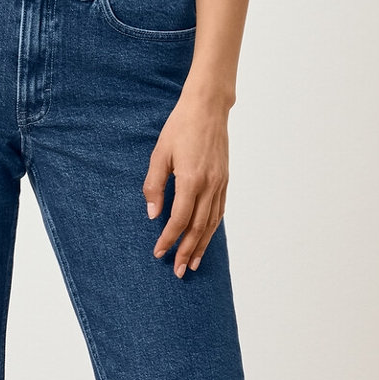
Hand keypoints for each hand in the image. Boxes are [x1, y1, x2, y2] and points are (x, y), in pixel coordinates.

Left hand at [145, 86, 229, 276]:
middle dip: (186, 252)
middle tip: (178, 271)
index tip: (159, 253)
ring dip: (202, 246)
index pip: (179, 220)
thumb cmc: (180, 127)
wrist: (208, 108)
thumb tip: (153, 214)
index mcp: (191, 180)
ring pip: (212, 223)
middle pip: (198, 228)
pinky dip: (212, 228)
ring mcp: (220, 184)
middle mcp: (209, 186)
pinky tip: (206, 238)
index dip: (168, 239)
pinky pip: (219, 211)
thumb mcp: (160, 153)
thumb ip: (155, 185)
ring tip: (193, 263)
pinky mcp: (225, 180)